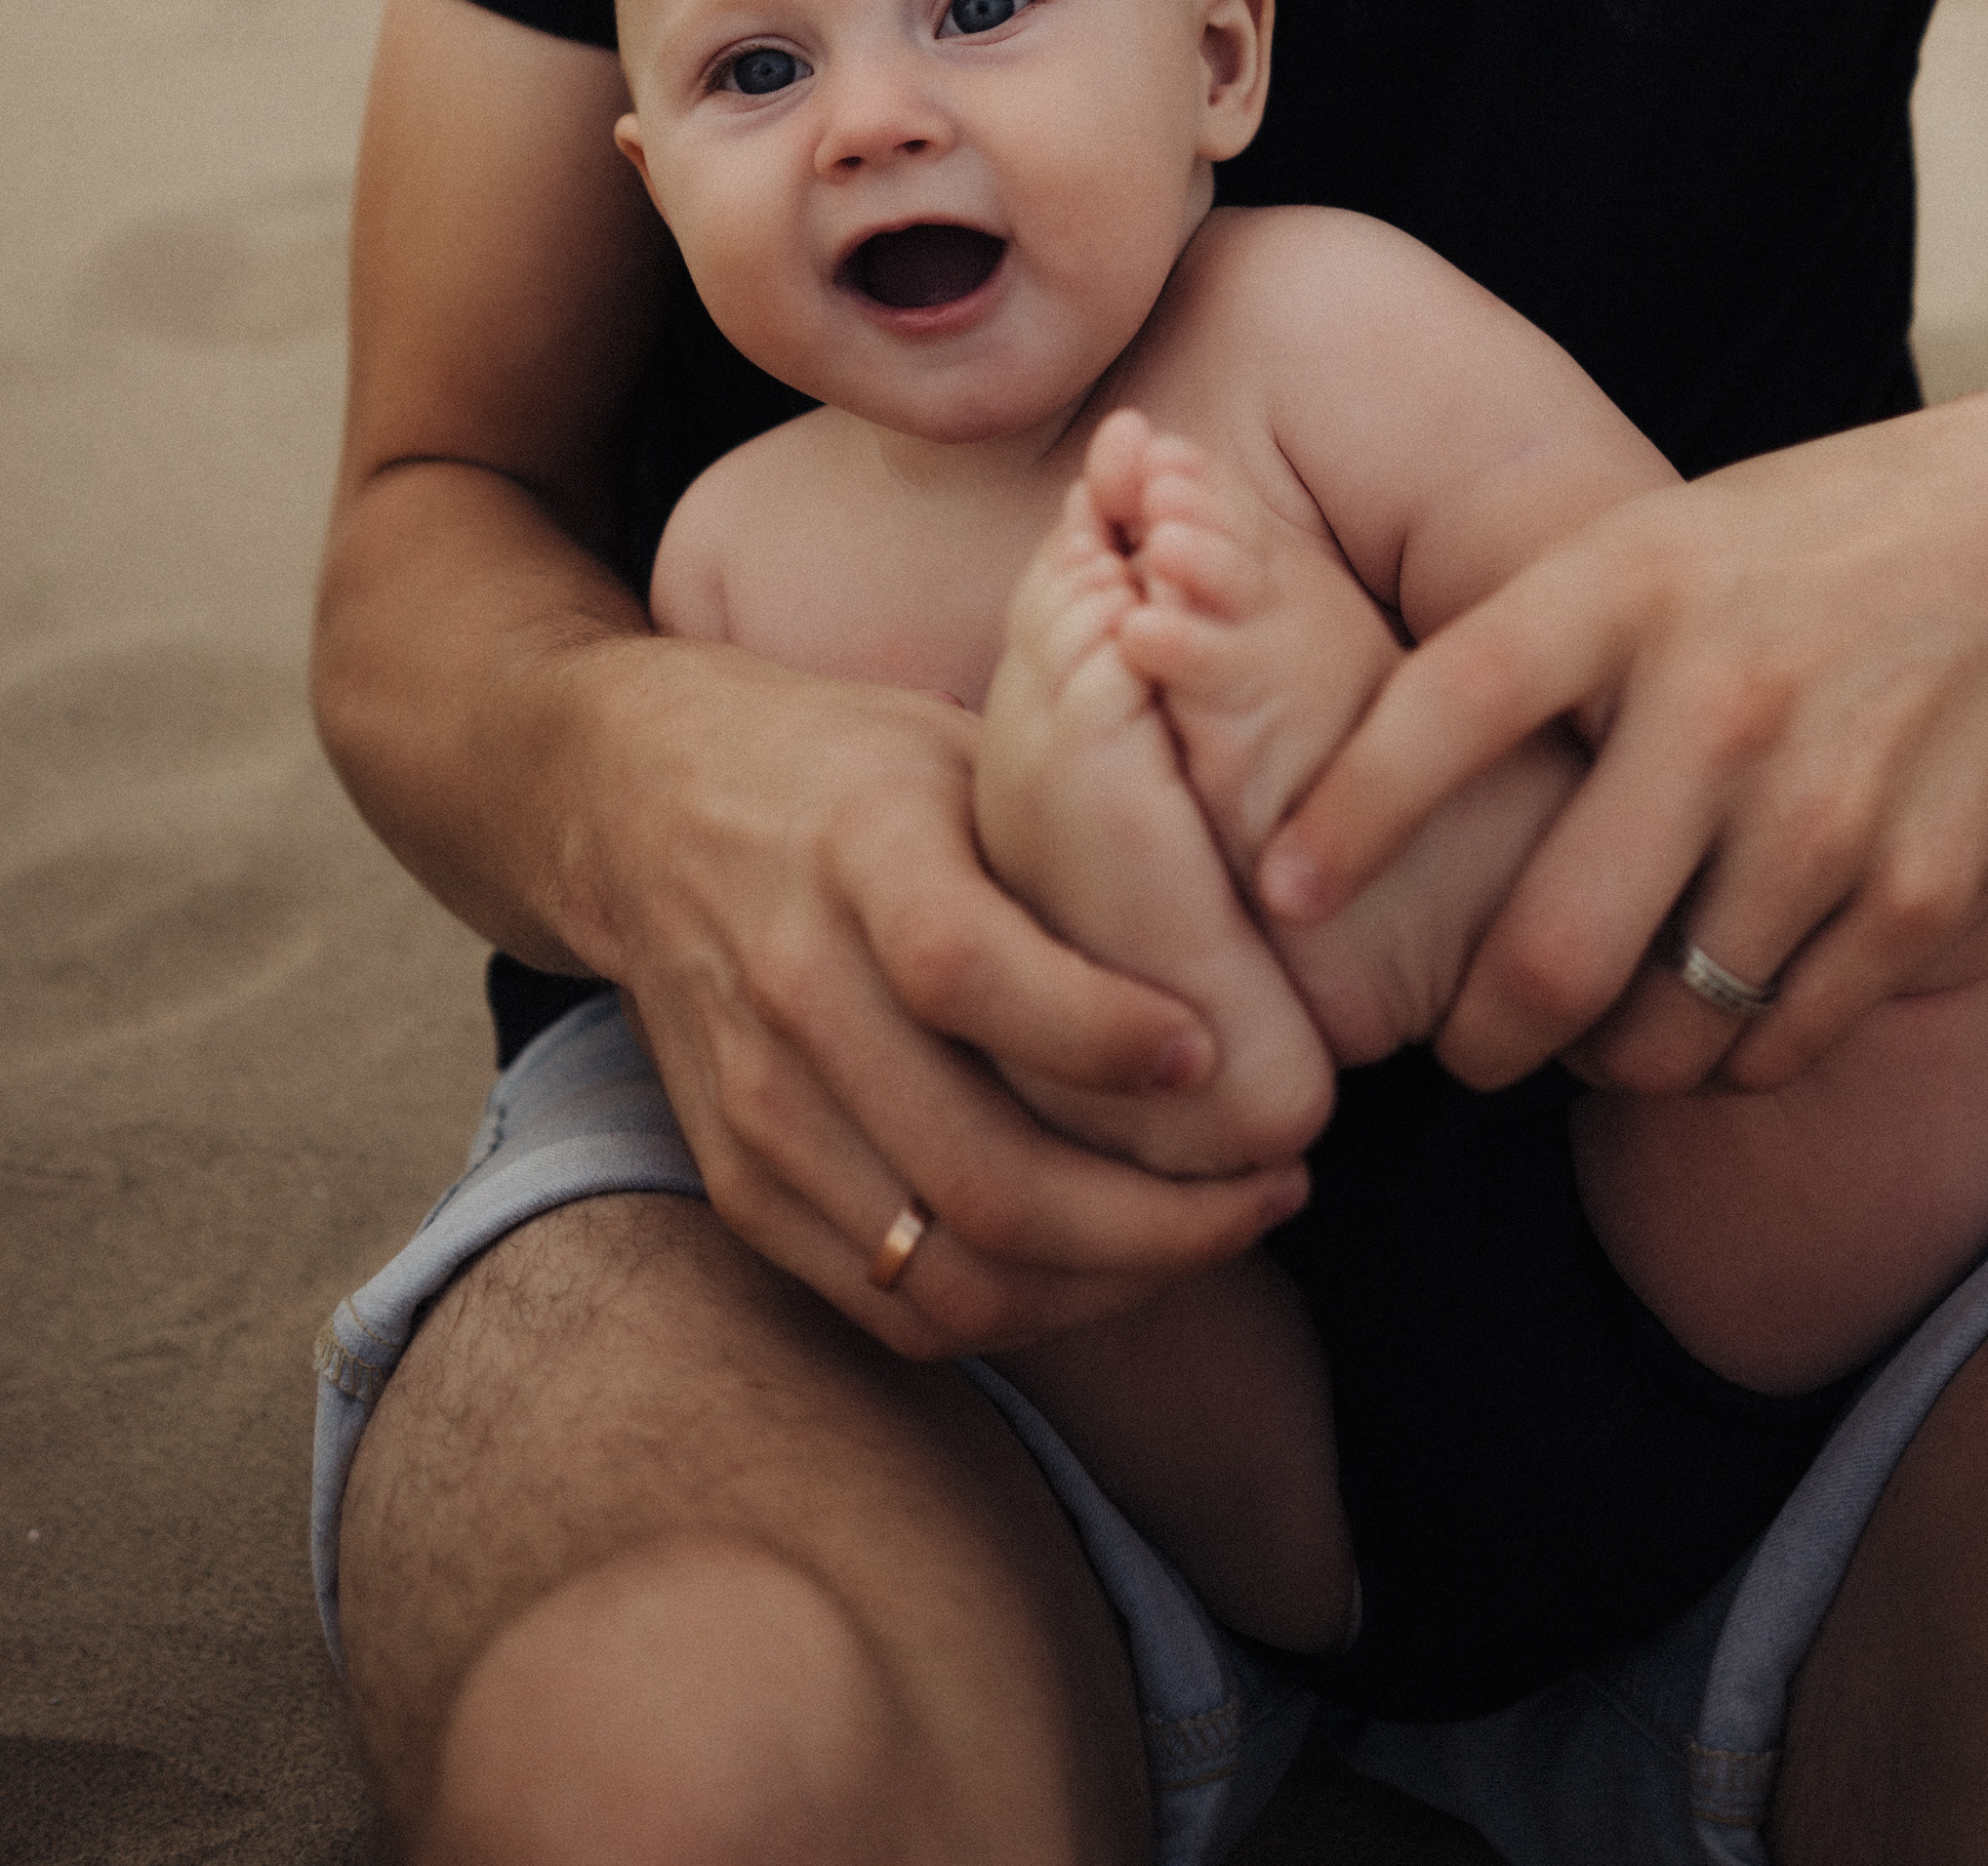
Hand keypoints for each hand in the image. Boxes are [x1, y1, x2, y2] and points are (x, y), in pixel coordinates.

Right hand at [563, 635, 1308, 1359]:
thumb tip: (1258, 917)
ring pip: (952, 1270)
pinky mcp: (741, 1185)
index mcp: (855, 853)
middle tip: (1278, 1181)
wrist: (640, 806)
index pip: (965, 972)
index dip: (1100, 1033)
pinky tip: (1115, 1262)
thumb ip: (1074, 827)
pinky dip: (1027, 1311)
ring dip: (1112, 1281)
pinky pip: (899, 1309)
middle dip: (1161, 1214)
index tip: (1216, 1054)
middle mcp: (792, 988)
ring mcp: (757, 1106)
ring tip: (1218, 1230)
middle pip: (978, 1171)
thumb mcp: (960, 744)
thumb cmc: (850, 768)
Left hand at [1257, 393, 1987, 1094]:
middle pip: (1553, 947)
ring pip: (1661, 1032)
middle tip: (1459, 1047)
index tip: (1278, 898)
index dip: (1352, 815)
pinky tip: (1706, 1016)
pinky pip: (1773, 1047)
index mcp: (1622, 591)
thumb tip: (1341, 797)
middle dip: (1479, 1039)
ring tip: (1589, 1033)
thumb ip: (1516, 649)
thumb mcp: (1636, 551)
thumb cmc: (1775, 560)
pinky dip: (1721, 1065)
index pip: (1449, 707)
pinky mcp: (1919, 892)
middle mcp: (1719, 698)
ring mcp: (1827, 802)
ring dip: (1603, 1063)